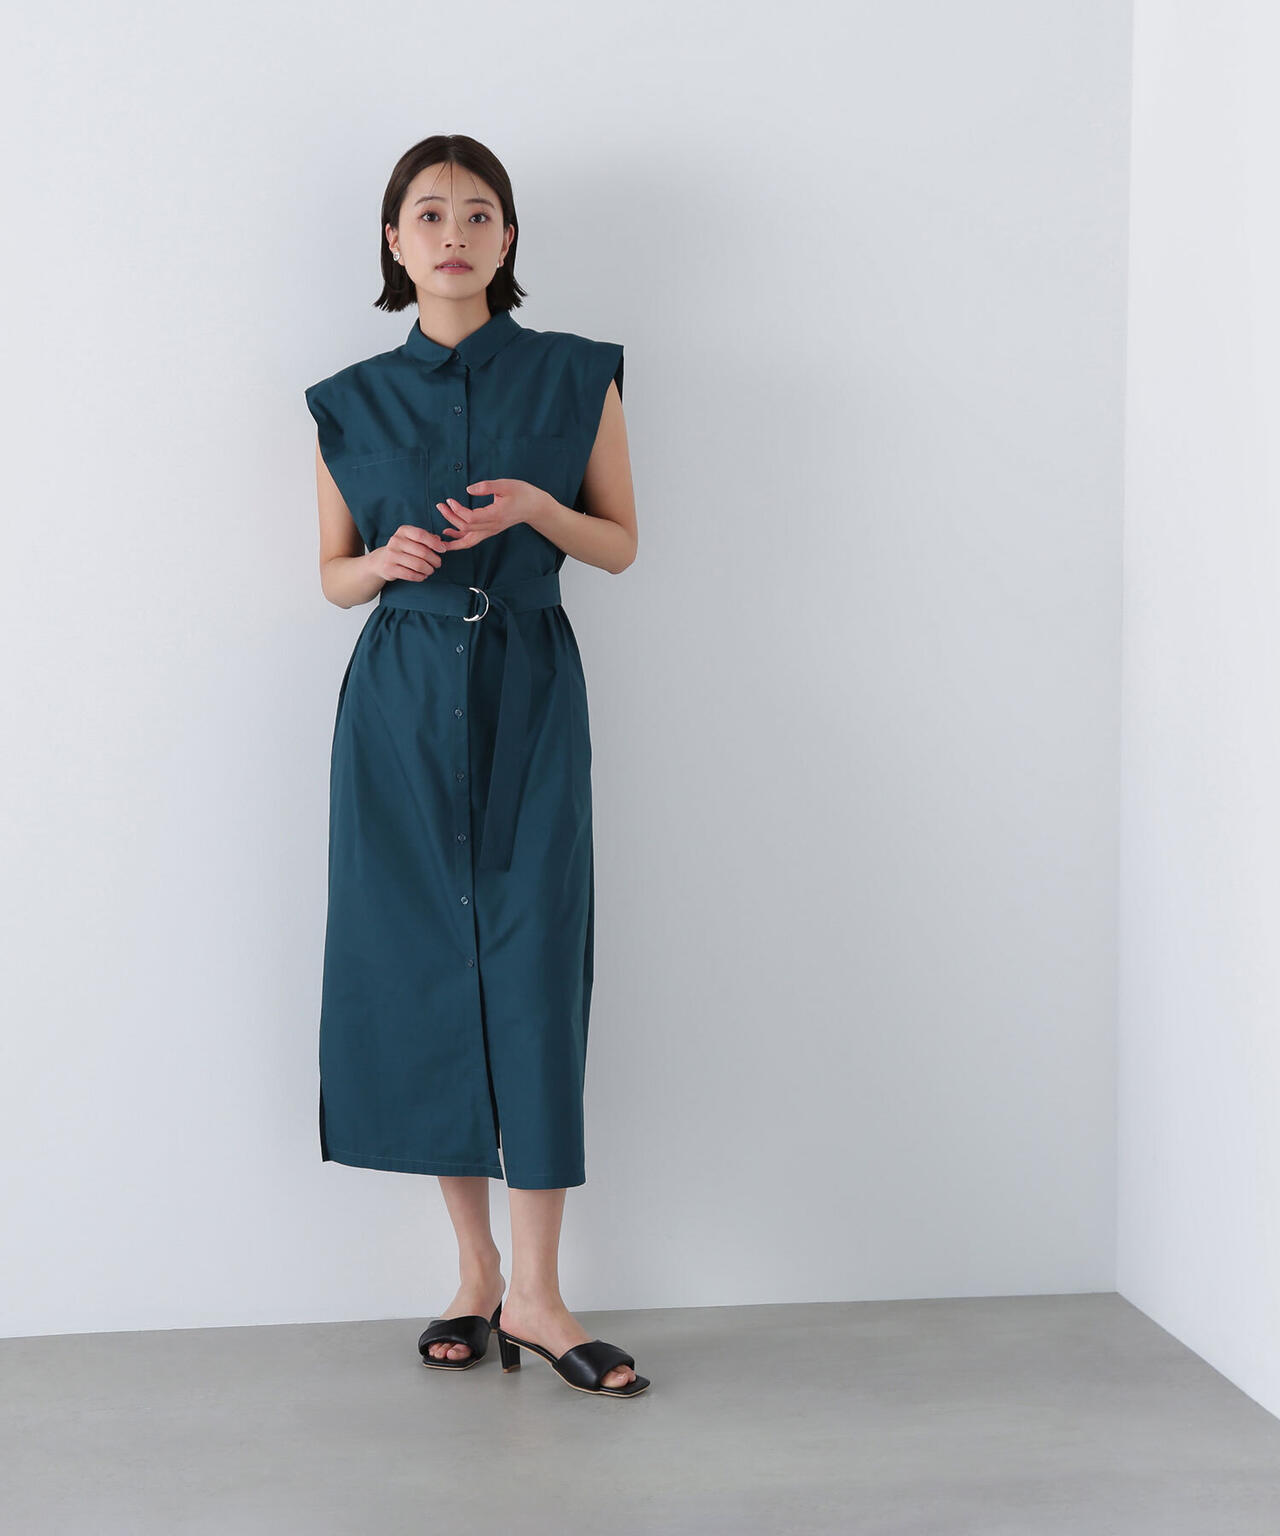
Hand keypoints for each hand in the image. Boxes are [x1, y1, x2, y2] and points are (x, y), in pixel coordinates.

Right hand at [366, 524, 450, 582]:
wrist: (381, 561)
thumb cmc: (403, 549)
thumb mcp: (413, 540)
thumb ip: (427, 539)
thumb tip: (440, 541)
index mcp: (403, 531)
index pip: (421, 535)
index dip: (434, 543)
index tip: (443, 550)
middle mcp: (395, 541)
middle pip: (422, 551)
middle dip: (434, 559)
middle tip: (438, 564)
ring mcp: (391, 555)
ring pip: (418, 564)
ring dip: (428, 569)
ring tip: (430, 570)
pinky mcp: (389, 568)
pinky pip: (410, 575)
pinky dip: (420, 577)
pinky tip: (423, 576)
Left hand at [436, 479, 550, 549]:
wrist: (534, 507)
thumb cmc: (522, 494)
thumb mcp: (505, 485)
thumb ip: (486, 486)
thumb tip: (468, 489)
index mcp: (495, 515)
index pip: (471, 518)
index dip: (457, 511)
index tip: (450, 500)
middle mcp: (492, 527)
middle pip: (466, 528)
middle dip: (450, 517)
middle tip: (440, 505)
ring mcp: (491, 531)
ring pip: (467, 540)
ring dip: (452, 533)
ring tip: (439, 526)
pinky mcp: (490, 531)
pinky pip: (472, 539)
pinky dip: (459, 538)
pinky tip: (449, 533)